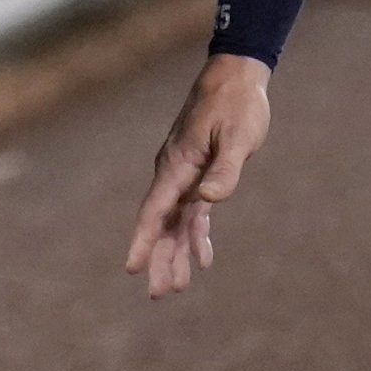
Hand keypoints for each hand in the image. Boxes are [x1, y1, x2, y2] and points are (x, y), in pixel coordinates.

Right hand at [125, 53, 272, 298]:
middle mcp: (175, 172)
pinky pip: (193, 211)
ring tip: (176, 286)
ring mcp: (186, 173)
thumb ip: (225, 169)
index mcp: (178, 165)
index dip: (143, 241)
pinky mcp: (201, 173)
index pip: (155, 210)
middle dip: (159, 258)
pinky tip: (202, 258)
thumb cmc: (237, 105)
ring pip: (176, 221)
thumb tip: (208, 200)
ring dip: (175, 252)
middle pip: (162, 223)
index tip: (132, 268)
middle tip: (159, 294)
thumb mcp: (238, 137)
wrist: (236, 77)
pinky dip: (196, 234)